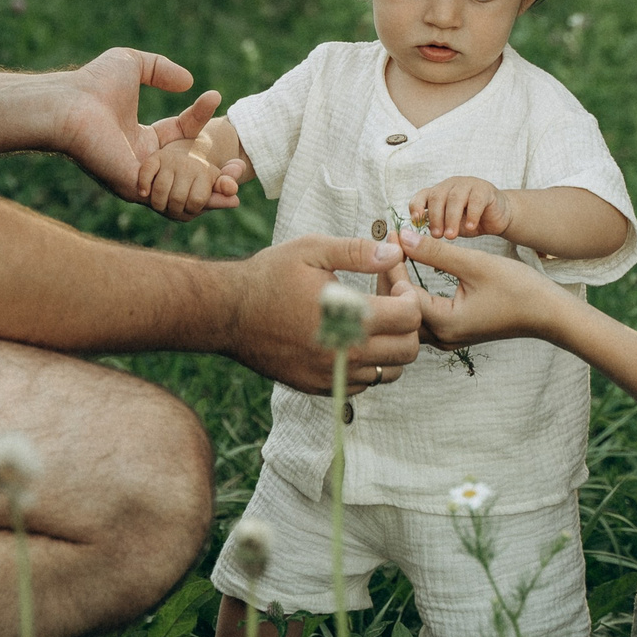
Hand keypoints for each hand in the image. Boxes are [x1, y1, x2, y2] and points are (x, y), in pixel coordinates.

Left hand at [57, 48, 248, 208]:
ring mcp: (137, 179)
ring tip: (236, 180)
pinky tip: (224, 193)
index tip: (215, 95)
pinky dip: (201, 202)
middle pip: (184, 173)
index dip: (200, 118)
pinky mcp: (135, 190)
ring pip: (181, 194)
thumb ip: (161, 69)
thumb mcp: (133, 65)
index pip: (181, 135)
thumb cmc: (93, 84)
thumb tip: (189, 81)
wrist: (69, 105)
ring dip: (212, 193)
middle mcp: (141, 163)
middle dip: (214, 173)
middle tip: (239, 166)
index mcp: (140, 139)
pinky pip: (172, 202)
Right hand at [226, 235, 422, 393]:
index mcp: (347, 317)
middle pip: (408, 350)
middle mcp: (343, 353)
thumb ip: (357, 252)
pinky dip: (366, 364)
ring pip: (389, 372)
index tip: (394, 284)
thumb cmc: (268, 276)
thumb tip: (395, 253)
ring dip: (390, 347)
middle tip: (387, 302)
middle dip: (407, 324)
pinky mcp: (318, 387)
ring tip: (370, 321)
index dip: (409, 295)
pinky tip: (349, 339)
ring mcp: (331, 375)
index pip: (409, 317)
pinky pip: (362, 384)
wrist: (226, 313)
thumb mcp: (311, 250)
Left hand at [391, 228, 564, 350]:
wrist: (549, 314)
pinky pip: (422, 316)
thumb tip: (403, 237)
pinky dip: (412, 295)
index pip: (402, 294)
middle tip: (386, 245)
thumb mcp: (475, 264)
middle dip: (390, 277)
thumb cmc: (519, 290)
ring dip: (400, 286)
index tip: (390, 234)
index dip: (392, 262)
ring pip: (409, 314)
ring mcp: (447, 338)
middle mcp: (441, 337)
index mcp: (444, 323)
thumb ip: (436, 252)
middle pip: (399, 309)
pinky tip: (409, 274)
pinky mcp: (454, 333)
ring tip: (394, 257)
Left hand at [408, 176, 513, 241]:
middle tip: (437, 236)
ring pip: (455, 198)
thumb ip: (437, 227)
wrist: (496, 218)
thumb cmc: (470, 222)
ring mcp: (467, 184)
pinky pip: (475, 200)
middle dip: (435, 217)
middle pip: (437, 196)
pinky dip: (471, 215)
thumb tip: (419, 236)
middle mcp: (450, 186)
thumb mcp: (450, 226)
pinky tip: (470, 227)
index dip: (416, 206)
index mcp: (438, 193)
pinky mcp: (484, 189)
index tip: (416, 221)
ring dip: (451, 218)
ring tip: (451, 236)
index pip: (422, 195)